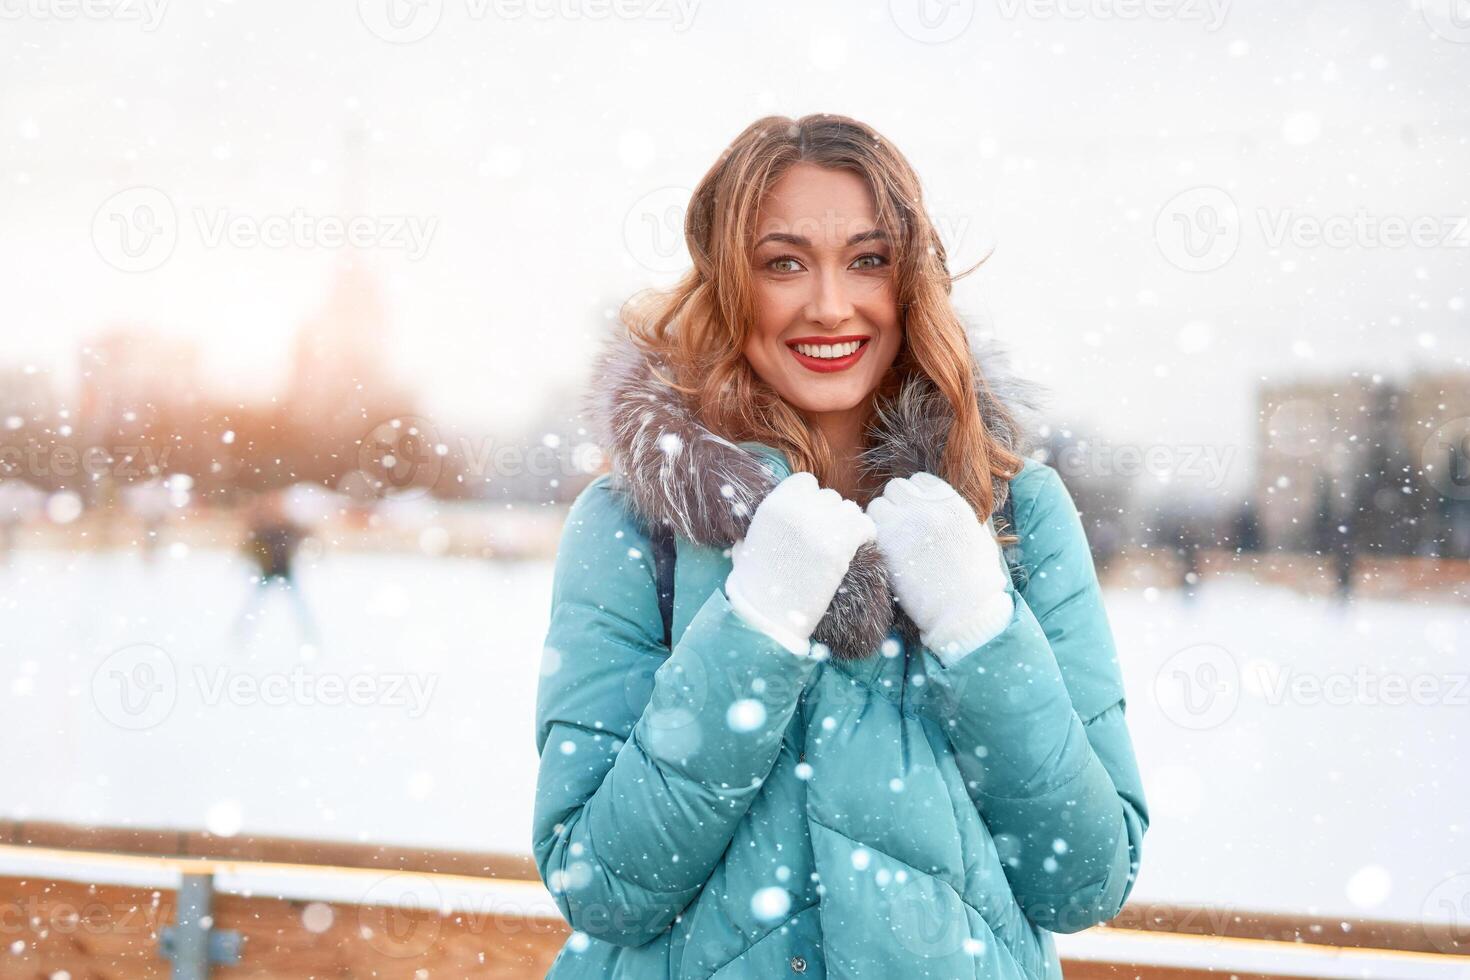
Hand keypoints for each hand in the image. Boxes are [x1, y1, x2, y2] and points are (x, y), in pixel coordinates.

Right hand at [724, 471, 875, 655]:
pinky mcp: (839, 546)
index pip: (806, 482)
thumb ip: (765, 522)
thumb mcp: (750, 543)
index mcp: (774, 505)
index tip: (810, 518)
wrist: (768, 614)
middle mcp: (797, 510)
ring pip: (849, 509)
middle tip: (827, 537)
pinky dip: (865, 534)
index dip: (810, 500)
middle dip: (830, 514)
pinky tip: (858, 547)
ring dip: (848, 524)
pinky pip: (865, 525)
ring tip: (843, 543)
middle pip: (829, 497)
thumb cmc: (757, 583)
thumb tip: (770, 515)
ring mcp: (819, 527)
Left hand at [866, 471, 1013, 663]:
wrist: (964, 611)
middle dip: (896, 504)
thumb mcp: (979, 537)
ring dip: (881, 520)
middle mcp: (926, 507)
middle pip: (895, 488)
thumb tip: (946, 507)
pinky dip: (873, 538)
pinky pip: (868, 528)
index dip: (916, 496)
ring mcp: (904, 525)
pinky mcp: (886, 545)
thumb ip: (961, 516)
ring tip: (892, 541)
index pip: (919, 481)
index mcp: (951, 502)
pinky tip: (885, 554)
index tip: (918, 513)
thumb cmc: (977, 579)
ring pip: (877, 505)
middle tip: (901, 527)